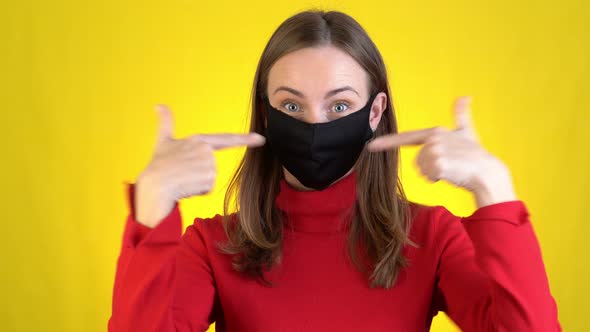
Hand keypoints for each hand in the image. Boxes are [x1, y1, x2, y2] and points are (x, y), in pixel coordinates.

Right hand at [135, 104, 265, 227]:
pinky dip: (197, 191)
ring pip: (209, 179)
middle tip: (181, 173)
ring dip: (197, 183)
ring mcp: (208, 163)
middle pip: (212, 167)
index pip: (226, 139)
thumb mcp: (162, 141)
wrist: (152, 187)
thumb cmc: (157, 165)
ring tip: (182, 180)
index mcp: (198, 140)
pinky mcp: (208, 178)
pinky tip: (185, 187)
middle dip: (199, 174)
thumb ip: (165, 122)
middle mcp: (205, 149)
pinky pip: (207, 189)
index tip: (261, 139)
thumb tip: (158, 104)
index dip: (245, 139)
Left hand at [367, 96, 516, 206]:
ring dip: (434, 174)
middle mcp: (433, 139)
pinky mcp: (438, 164)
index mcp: (435, 132)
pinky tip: (451, 174)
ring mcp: (435, 151)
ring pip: (421, 171)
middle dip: (430, 168)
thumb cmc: (476, 155)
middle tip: (450, 164)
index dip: (387, 143)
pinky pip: (428, 177)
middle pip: (417, 162)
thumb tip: (465, 96)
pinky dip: (438, 179)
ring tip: (452, 169)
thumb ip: (461, 115)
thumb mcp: (467, 132)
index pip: (406, 138)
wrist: (488, 172)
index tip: (370, 147)